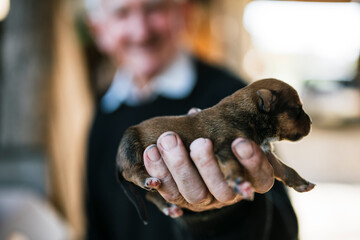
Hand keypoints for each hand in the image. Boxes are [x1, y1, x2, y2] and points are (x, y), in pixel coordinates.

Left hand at [143, 132, 274, 212]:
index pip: (260, 178)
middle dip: (208, 164)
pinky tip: (151, 152)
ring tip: (167, 139)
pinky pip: (169, 193)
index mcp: (250, 179)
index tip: (240, 142)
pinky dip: (158, 173)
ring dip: (178, 165)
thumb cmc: (222, 140)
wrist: (203, 165)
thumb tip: (198, 112)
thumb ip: (224, 125)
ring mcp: (204, 200)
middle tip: (200, 142)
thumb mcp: (231, 133)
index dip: (252, 162)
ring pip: (193, 192)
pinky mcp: (181, 200)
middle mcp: (228, 194)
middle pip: (222, 189)